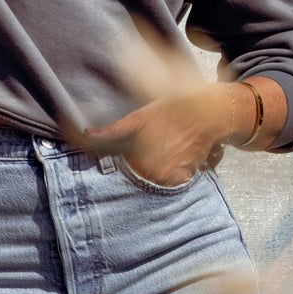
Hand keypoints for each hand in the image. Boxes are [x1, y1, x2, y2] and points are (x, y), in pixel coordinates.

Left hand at [84, 86, 233, 185]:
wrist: (205, 115)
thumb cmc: (170, 113)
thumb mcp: (138, 119)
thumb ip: (112, 131)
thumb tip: (87, 135)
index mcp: (140, 163)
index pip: (123, 173)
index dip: (124, 163)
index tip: (128, 153)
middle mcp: (157, 176)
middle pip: (139, 177)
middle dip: (138, 166)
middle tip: (148, 148)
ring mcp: (172, 179)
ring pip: (154, 180)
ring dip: (154, 170)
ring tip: (160, 150)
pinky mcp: (185, 178)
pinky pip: (170, 180)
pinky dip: (168, 171)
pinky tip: (171, 155)